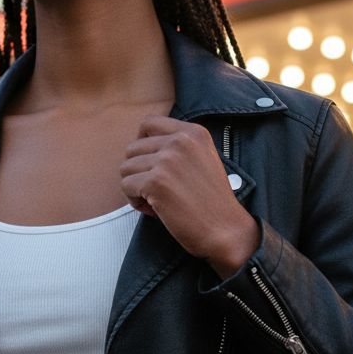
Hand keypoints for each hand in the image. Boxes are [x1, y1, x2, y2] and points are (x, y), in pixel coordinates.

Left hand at [120, 115, 259, 277]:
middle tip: (157, 191)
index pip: (148, 122)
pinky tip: (155, 209)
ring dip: (136, 187)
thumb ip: (178, 147)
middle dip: (139, 171)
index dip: (142, 144)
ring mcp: (167, 160)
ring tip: (156, 201)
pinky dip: (135, 201)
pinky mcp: (155, 182)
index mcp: (193, 132)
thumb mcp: (203, 159)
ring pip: (126, 168)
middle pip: (133, 148)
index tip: (150, 164)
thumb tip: (140, 148)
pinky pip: (126, 186)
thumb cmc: (212, 202)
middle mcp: (180, 141)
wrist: (226, 230)